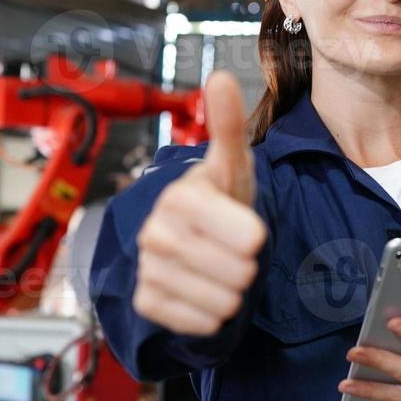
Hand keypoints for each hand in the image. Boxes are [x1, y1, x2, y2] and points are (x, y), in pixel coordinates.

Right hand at [132, 71, 266, 335]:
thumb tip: (221, 77)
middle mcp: (156, 231)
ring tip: (222, 271)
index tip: (251, 232)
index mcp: (181, 197)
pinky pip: (200, 323)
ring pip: (221, 302)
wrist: (192, 241)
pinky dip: (212, 315)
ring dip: (233, 292)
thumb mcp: (232, 165)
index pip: (246, 236)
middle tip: (234, 252)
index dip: (254, 237)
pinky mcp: (146, 302)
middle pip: (237, 273)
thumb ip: (227, 126)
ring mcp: (148, 268)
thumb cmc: (219, 200)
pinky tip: (205, 292)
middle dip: (246, 267)